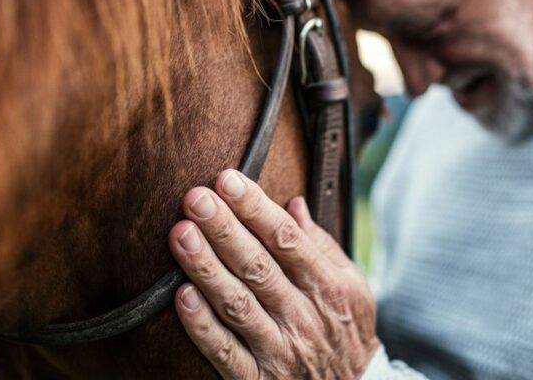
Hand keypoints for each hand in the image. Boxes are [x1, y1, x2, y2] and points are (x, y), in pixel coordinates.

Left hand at [168, 169, 379, 378]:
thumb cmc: (348, 333)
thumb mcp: (352, 288)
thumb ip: (322, 246)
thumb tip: (293, 204)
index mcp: (328, 287)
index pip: (287, 239)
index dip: (255, 207)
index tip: (227, 179)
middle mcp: (304, 316)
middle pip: (258, 265)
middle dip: (224, 229)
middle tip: (195, 198)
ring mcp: (280, 350)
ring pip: (237, 303)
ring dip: (206, 268)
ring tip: (180, 234)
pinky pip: (225, 352)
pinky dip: (203, 325)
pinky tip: (182, 297)